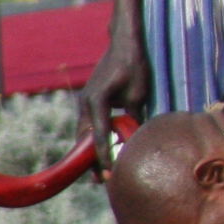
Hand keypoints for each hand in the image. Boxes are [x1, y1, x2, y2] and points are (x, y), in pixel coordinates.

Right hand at [81, 26, 149, 165]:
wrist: (125, 44)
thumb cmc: (135, 66)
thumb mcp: (139, 94)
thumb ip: (134, 117)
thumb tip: (136, 139)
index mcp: (98, 101)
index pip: (100, 136)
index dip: (104, 156)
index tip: (108, 174)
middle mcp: (86, 103)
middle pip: (85, 138)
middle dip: (91, 159)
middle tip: (101, 180)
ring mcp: (85, 101)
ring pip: (84, 133)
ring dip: (90, 150)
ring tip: (100, 169)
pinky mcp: (90, 100)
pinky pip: (88, 124)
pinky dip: (93, 138)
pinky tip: (103, 149)